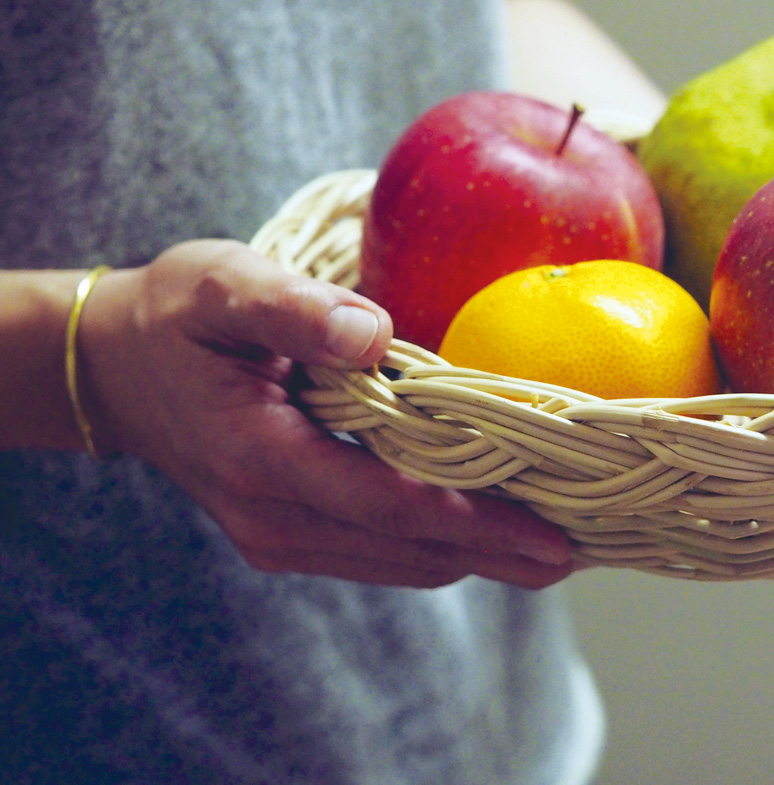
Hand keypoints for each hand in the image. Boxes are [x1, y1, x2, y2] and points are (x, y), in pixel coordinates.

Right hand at [78, 240, 574, 588]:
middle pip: (410, 549)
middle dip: (498, 553)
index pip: (389, 504)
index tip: (549, 533)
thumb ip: (296, 308)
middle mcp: (273, 517)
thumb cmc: (178, 316)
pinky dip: (442, 544)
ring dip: (478, 555)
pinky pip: (383, 551)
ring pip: (403, 561)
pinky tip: (493, 529)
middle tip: (582, 547)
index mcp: (262, 458)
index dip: (475, 521)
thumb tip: (373, 331)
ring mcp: (280, 535)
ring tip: (556, 543)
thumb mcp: (225, 287)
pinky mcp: (292, 532)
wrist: (117, 368)